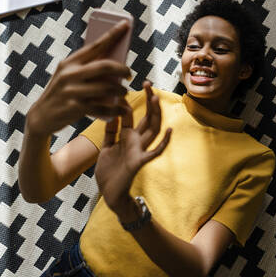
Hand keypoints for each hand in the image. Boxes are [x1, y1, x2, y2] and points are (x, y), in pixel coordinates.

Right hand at [26, 21, 131, 135]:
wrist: (41, 117)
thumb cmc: (61, 94)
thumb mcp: (67, 76)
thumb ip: (85, 69)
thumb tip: (115, 63)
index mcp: (69, 62)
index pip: (95, 45)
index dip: (112, 34)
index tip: (126, 24)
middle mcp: (70, 74)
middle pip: (105, 66)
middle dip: (123, 69)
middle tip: (129, 74)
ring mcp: (72, 91)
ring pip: (107, 87)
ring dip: (121, 90)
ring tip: (124, 92)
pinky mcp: (75, 108)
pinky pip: (103, 107)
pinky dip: (116, 109)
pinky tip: (123, 109)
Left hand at [95, 82, 171, 211]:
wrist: (109, 193)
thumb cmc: (108, 172)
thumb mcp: (106, 147)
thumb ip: (111, 131)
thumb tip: (112, 112)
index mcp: (128, 138)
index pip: (134, 115)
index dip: (134, 101)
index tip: (132, 86)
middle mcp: (136, 142)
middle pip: (147, 118)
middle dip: (149, 101)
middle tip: (148, 83)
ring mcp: (140, 151)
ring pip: (152, 130)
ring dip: (155, 115)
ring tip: (156, 98)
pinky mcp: (139, 162)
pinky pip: (154, 152)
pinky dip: (163, 143)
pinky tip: (168, 131)